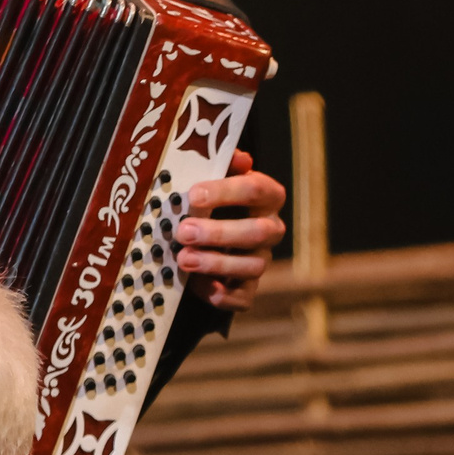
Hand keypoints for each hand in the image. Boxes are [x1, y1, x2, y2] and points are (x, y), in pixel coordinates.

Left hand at [176, 151, 285, 311]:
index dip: (226, 192)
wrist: (205, 234)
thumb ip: (220, 163)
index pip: (256, 189)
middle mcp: (269, 228)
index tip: (194, 194)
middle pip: (258, 232)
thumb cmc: (208, 199)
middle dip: (219, 233)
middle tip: (184, 231)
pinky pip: (243, 297)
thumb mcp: (210, 177)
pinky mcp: (248, 287)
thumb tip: (239, 157)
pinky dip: (222, 295)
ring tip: (183, 259)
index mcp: (265, 196)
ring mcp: (261, 259)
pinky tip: (200, 287)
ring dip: (215, 263)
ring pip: (251, 265)